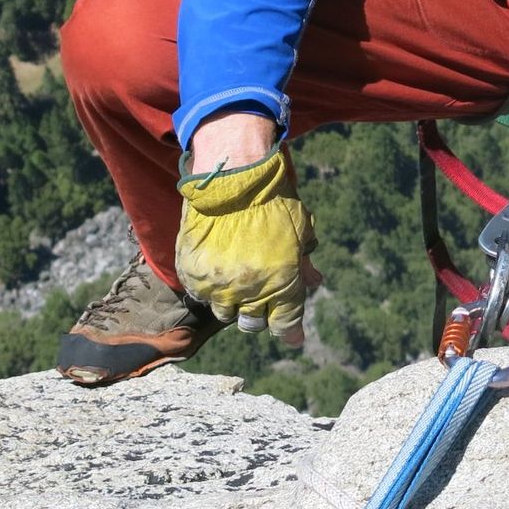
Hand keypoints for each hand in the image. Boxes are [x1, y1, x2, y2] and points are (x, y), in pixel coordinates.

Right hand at [176, 124, 317, 346]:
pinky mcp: (193, 275)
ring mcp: (218, 285)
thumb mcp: (299, 229)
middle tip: (260, 298)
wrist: (232, 174)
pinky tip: (216, 271)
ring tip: (236, 281)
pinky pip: (202, 295)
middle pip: (253, 324)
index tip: (291, 333)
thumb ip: (304, 262)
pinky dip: (210, 288)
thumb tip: (314, 281)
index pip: (285, 325)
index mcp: (281, 283)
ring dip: (234, 302)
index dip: (289, 331)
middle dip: (260, 314)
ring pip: (226, 313)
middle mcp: (250, 291)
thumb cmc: (272, 198)